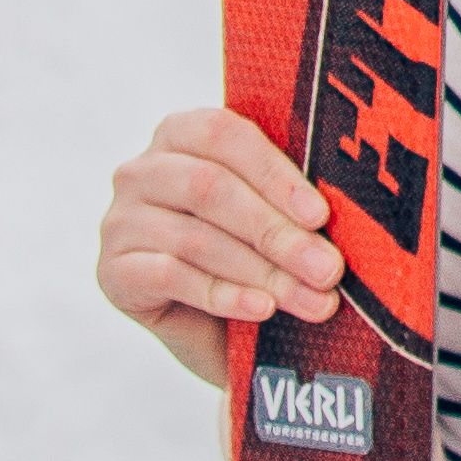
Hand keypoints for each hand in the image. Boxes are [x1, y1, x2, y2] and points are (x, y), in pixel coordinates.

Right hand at [99, 107, 346, 390]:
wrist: (216, 329)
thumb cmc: (254, 254)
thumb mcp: (273, 215)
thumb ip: (292, 197)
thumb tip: (348, 205)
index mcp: (182, 132)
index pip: (225, 136)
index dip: (276, 174)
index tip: (322, 215)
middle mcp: (141, 170)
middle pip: (211, 189)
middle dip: (278, 232)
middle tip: (329, 269)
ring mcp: (120, 221)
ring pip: (195, 239)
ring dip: (262, 272)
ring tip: (312, 299)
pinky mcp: (112, 272)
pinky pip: (170, 278)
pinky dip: (223, 295)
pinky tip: (263, 308)